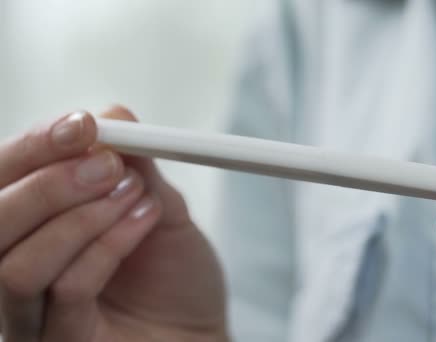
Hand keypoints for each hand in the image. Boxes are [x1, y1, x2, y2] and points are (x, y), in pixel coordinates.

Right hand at [0, 107, 226, 340]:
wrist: (201, 333)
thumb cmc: (175, 275)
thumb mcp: (157, 207)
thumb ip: (133, 167)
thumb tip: (114, 116)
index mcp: (32, 230)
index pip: (0, 183)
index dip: (33, 148)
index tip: (82, 125)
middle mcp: (17, 272)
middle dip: (49, 184)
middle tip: (109, 164)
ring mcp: (32, 318)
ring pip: (17, 264)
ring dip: (82, 217)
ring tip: (136, 195)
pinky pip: (67, 289)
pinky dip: (108, 245)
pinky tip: (143, 222)